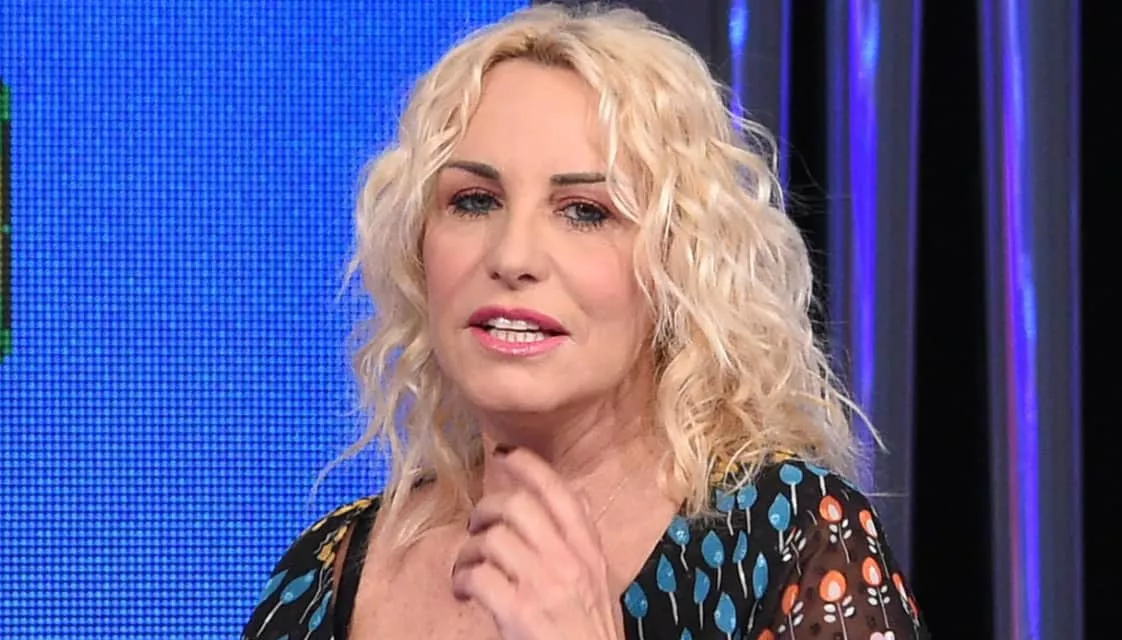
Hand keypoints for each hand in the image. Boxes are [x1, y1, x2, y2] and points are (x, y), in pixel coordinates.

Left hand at [451, 447, 620, 639]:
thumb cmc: (590, 635)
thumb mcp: (598, 584)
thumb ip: (578, 546)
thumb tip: (559, 504)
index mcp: (590, 552)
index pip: (559, 492)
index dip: (529, 466)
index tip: (505, 454)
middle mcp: (569, 561)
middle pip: (518, 506)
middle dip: (486, 509)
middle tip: (476, 527)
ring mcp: (544, 585)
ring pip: (491, 538)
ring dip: (468, 550)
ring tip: (467, 568)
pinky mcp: (518, 612)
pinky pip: (476, 575)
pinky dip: (461, 579)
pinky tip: (462, 593)